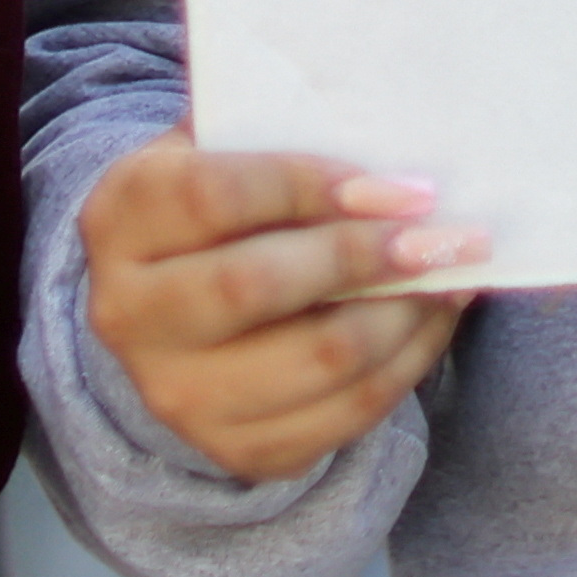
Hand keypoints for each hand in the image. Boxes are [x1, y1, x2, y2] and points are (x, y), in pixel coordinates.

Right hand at [76, 131, 486, 484]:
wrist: (177, 308)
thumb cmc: (223, 202)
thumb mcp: (223, 147)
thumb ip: (281, 128)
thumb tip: (387, 129)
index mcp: (123, 217)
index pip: (216, 196)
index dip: (312, 187)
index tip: (399, 186)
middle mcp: (129, 314)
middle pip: (256, 286)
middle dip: (365, 256)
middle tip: (444, 234)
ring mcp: (176, 393)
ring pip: (315, 359)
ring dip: (405, 313)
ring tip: (453, 271)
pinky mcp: (235, 448)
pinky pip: (343, 415)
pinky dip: (408, 364)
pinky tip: (434, 317)